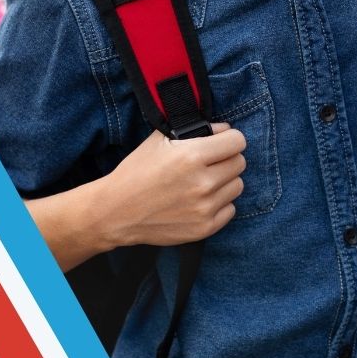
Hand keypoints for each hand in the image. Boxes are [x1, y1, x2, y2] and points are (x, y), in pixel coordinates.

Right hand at [97, 123, 248, 248]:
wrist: (116, 211)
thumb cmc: (136, 172)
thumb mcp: (158, 140)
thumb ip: (194, 130)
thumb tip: (222, 129)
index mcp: (192, 156)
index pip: (237, 141)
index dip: (229, 139)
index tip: (221, 142)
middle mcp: (202, 182)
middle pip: (239, 163)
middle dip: (226, 159)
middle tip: (209, 163)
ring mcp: (205, 207)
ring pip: (237, 186)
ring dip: (224, 182)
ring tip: (202, 183)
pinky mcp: (204, 227)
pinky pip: (230, 209)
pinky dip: (219, 204)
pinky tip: (199, 201)